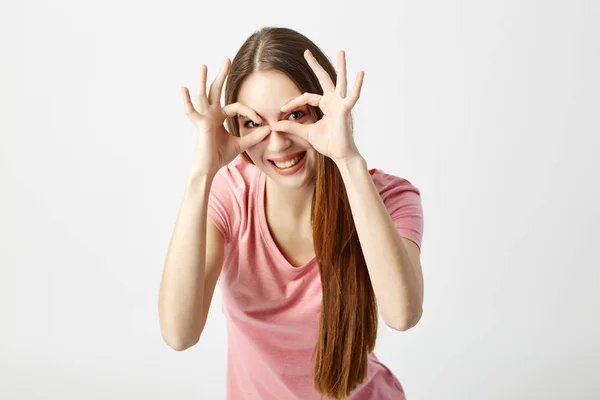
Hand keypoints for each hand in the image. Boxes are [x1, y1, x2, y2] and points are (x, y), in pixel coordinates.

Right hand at [181, 58, 271, 175]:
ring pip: (203, 95)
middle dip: (221, 75)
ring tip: (203, 65)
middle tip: (226, 59)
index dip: (250, 112)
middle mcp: (210, 114)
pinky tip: (183, 88)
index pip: (237, 107)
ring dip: (203, 80)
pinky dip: (187, 101)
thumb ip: (253, 136)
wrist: (209, 168)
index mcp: (219, 117)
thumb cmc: (220, 156)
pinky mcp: (200, 125)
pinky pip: (191, 112)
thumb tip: (269, 129)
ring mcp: (204, 118)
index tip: (261, 121)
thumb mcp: (240, 144)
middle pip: (216, 91)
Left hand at [270, 49, 364, 163]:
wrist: (340, 155)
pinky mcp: (345, 110)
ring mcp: (340, 104)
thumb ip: (291, 127)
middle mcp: (333, 101)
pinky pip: (352, 96)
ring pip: (340, 81)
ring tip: (341, 51)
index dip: (294, 102)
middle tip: (307, 52)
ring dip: (341, 66)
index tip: (282, 110)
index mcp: (325, 105)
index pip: (307, 97)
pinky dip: (357, 85)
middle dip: (315, 65)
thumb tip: (274, 125)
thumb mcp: (306, 133)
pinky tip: (361, 73)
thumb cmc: (328, 144)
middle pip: (323, 79)